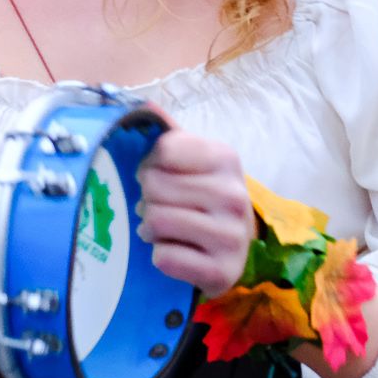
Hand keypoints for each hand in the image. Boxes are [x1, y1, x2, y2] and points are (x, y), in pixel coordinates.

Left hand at [139, 130, 254, 295]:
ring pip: (155, 221)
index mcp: (226, 158)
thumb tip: (142, 104)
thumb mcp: (192, 160)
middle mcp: (234, 195)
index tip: (159, 174)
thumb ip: (168, 133)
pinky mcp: (223, 273)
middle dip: (147, 198)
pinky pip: (164, 258)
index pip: (162, 150)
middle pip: (153, 186)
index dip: (150, 163)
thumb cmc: (202, 197)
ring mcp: (232, 236)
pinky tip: (175, 251)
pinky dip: (160, 256)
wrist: (233, 248)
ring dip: (149, 228)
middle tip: (160, 206)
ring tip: (162, 229)